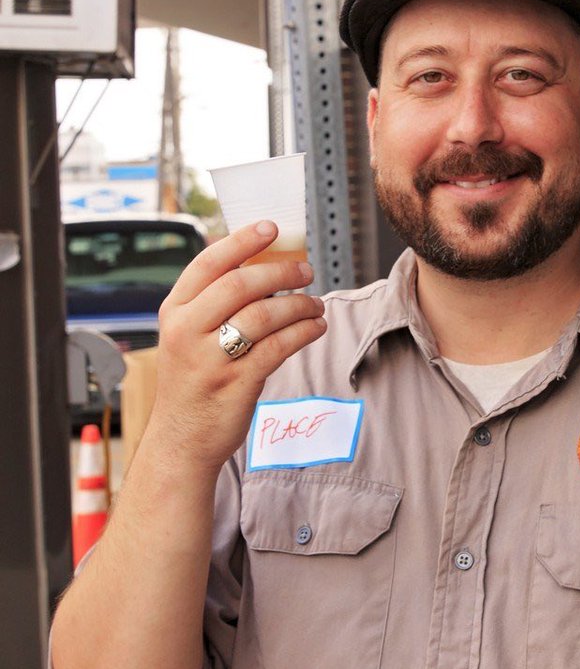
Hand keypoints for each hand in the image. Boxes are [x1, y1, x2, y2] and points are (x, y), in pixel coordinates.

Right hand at [148, 220, 326, 470]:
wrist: (181, 441)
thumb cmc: (192, 384)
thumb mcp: (186, 338)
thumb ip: (211, 306)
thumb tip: (259, 267)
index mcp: (173, 312)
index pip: (208, 263)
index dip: (243, 241)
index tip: (272, 227)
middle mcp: (186, 330)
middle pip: (240, 284)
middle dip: (281, 272)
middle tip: (306, 270)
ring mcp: (210, 358)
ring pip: (264, 314)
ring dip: (298, 304)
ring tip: (315, 304)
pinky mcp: (236, 383)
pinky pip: (278, 346)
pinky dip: (303, 332)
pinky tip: (315, 327)